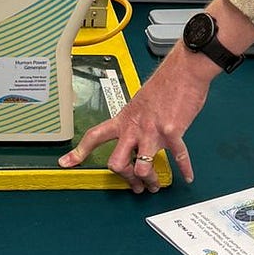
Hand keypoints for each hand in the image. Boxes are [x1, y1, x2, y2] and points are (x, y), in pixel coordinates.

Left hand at [59, 46, 212, 188]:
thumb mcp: (141, 101)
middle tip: (135, 184)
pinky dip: (185, 169)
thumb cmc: (165, 82)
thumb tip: (138, 133)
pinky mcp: (173, 132)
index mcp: (124, 118)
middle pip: (117, 162)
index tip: (66, 163)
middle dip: (126, 178)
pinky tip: (187, 176)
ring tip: (156, 183)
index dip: (79, 152)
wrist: (183, 70)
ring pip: (142, 167)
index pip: (95, 136)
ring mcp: (153, 131)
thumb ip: (136, 120)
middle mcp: (135, 127)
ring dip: (150, 180)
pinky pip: (178, 157)